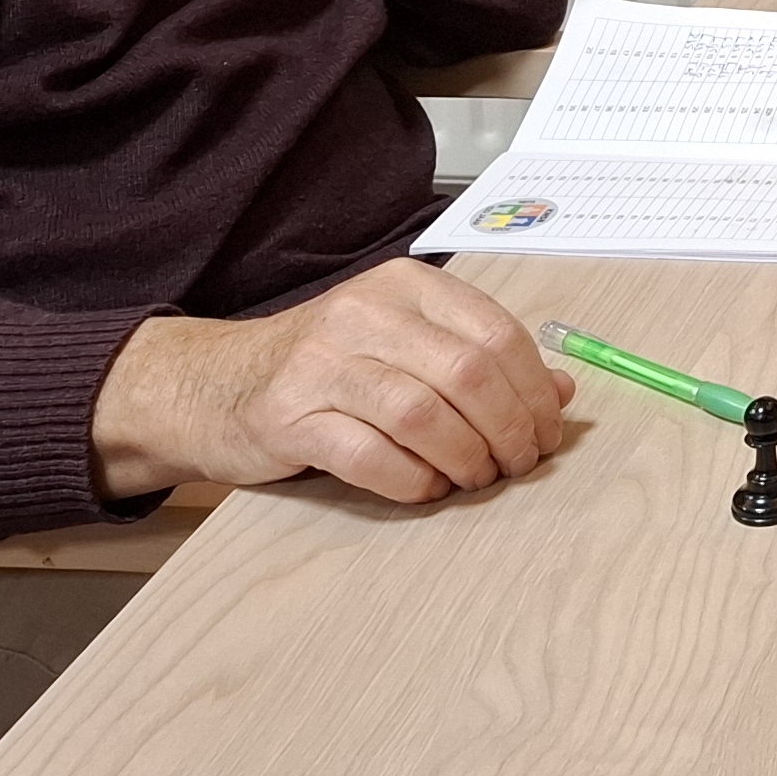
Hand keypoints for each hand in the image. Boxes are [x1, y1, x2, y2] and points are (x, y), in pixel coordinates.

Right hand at [90, 260, 574, 503]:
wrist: (214, 384)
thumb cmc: (327, 367)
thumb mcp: (406, 344)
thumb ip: (480, 359)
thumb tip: (562, 393)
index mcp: (404, 286)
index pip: (497, 332)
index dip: (535, 389)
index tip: (548, 430)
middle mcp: (364, 314)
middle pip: (467, 374)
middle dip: (510, 429)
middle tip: (519, 463)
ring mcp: (321, 364)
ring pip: (423, 414)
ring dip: (466, 458)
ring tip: (476, 479)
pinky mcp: (289, 417)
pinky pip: (371, 455)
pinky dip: (413, 481)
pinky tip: (427, 488)